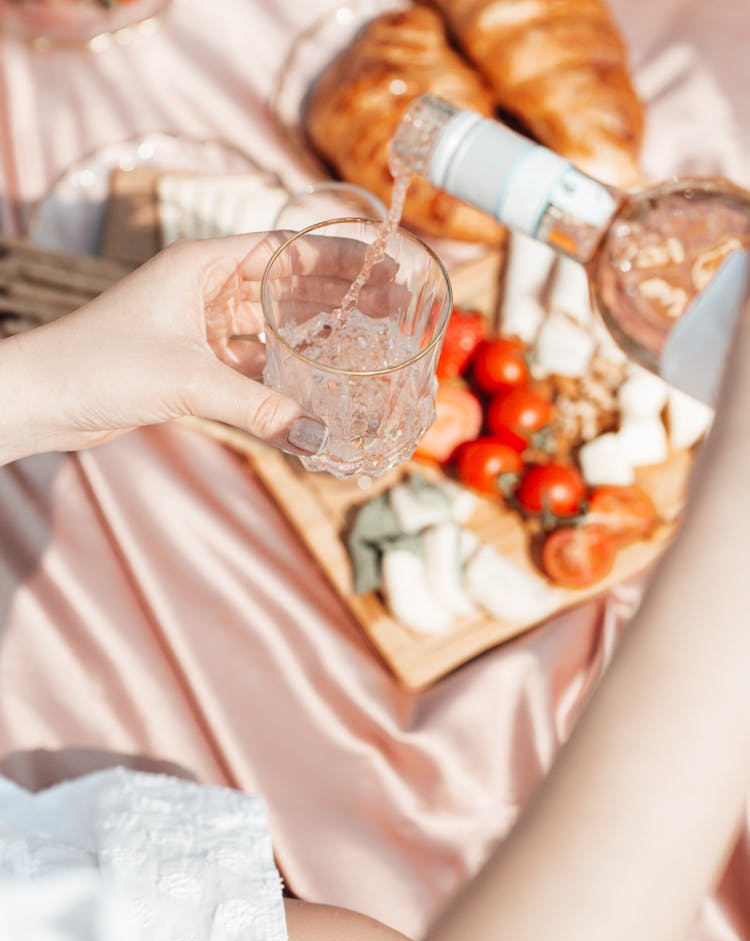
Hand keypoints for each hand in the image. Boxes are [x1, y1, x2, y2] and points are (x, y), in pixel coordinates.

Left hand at [0, 231, 393, 464]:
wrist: (43, 399)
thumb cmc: (98, 365)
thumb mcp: (187, 381)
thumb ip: (258, 408)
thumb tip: (319, 438)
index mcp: (201, 264)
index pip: (285, 249)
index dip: (339, 260)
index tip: (385, 271)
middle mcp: (203, 288)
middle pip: (286, 284)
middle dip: (339, 295)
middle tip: (392, 307)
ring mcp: (198, 325)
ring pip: (271, 325)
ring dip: (314, 334)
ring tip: (366, 342)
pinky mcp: (191, 363)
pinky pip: (250, 364)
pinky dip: (281, 375)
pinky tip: (314, 387)